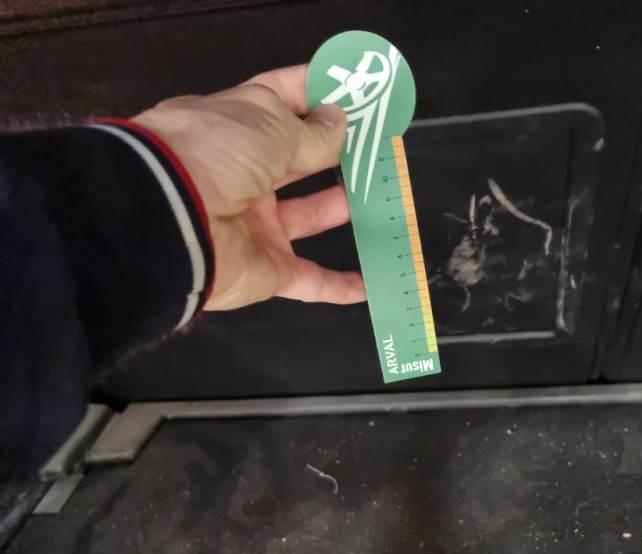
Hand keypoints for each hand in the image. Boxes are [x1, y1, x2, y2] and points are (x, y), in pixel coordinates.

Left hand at [132, 64, 365, 310]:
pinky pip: (310, 280)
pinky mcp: (266, 269)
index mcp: (237, 126)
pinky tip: (370, 284)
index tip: (358, 89)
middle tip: (381, 145)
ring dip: (343, 207)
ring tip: (386, 195)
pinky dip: (338, 287)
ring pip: (308, 215)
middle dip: (338, 151)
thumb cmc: (216, 152)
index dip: (318, 91)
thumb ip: (313, 131)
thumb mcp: (270, 124)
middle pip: (299, 160)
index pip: (282, 98)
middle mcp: (243, 172)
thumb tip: (339, 122)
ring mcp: (255, 224)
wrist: (165, 220)